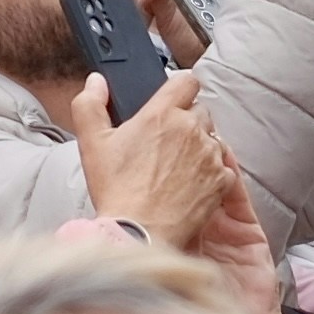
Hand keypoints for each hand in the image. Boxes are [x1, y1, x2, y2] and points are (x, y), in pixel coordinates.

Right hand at [59, 65, 237, 244]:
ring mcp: (210, 155)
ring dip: (201, 147)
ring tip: (178, 168)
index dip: (179, 89)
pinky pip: (223, 168)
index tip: (171, 102)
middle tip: (167, 144)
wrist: (139, 232)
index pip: (186, 80)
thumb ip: (90, 104)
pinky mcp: (221, 180)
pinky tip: (192, 186)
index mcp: (162, 113)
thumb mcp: (91, 142)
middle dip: (187, 122)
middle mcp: (191, 128)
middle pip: (200, 111)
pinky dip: (212, 174)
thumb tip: (97, 81)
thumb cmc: (116, 189)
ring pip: (213, 139)